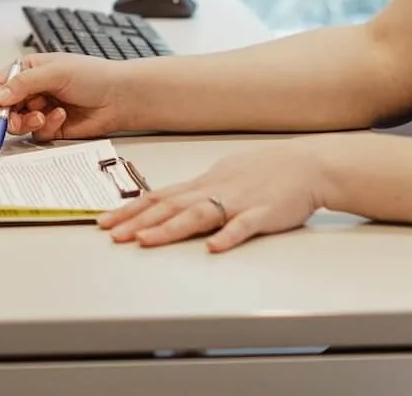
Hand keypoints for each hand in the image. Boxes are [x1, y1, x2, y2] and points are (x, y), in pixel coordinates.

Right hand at [0, 53, 130, 141]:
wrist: (119, 98)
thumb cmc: (93, 76)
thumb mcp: (55, 72)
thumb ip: (25, 83)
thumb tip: (0, 96)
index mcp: (29, 70)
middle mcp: (32, 91)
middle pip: (5, 108)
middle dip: (10, 115)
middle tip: (18, 118)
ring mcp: (41, 109)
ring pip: (18, 124)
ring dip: (28, 122)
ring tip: (43, 116)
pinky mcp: (51, 127)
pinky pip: (37, 134)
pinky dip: (47, 127)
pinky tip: (62, 116)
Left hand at [98, 138, 329, 251]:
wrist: (306, 164)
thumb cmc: (267, 169)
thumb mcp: (224, 174)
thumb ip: (198, 190)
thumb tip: (171, 199)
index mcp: (204, 183)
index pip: (159, 196)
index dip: (130, 209)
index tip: (105, 220)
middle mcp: (214, 190)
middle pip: (170, 206)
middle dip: (137, 220)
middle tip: (111, 234)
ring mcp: (237, 202)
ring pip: (197, 215)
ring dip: (169, 229)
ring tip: (144, 240)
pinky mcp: (262, 215)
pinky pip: (242, 227)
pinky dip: (227, 236)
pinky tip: (214, 247)